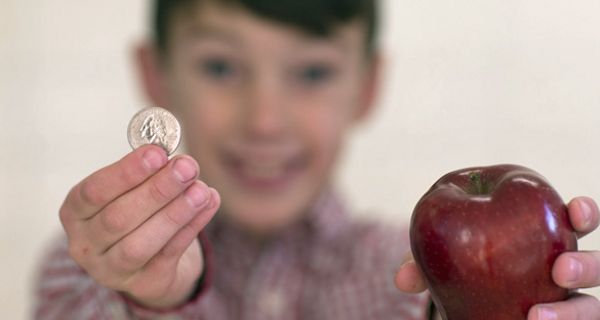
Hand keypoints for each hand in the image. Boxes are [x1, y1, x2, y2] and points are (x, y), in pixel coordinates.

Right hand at [59, 145, 219, 308]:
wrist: (150, 260)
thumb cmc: (138, 211)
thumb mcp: (133, 189)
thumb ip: (149, 173)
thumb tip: (179, 160)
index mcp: (75, 212)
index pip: (94, 192)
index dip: (126, 173)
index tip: (157, 153)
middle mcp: (85, 244)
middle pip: (119, 218)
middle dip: (157, 190)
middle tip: (187, 168)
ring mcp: (111, 270)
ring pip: (141, 244)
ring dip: (175, 214)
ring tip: (201, 190)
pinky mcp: (144, 283)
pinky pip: (169, 255)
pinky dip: (191, 227)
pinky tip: (209, 203)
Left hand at [395, 197, 599, 319]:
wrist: (465, 303)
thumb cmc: (459, 265)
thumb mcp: (442, 259)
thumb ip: (424, 263)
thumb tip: (402, 280)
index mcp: (541, 237)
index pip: (575, 221)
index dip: (582, 213)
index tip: (572, 209)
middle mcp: (562, 269)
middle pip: (595, 264)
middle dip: (585, 264)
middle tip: (559, 270)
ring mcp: (565, 301)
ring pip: (591, 308)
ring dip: (573, 312)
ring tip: (536, 317)